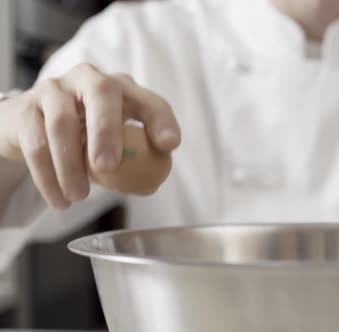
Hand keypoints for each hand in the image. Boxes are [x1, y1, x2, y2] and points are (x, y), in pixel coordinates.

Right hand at [0, 63, 180, 208]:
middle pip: (102, 91)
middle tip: (108, 166)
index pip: (149, 100)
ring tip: (79, 197)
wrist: (30, 126)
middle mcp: (90, 80)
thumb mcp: (112, 142)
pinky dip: (48, 176)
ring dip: (71, 165)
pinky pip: (36, 143)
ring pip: (62, 122)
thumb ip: (132, 158)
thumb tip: (150, 183)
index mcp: (122, 90)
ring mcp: (55, 90)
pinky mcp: (26, 109)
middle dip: (107, 130)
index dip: (161, 119)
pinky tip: (59, 199)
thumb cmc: (85, 135)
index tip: (169, 144)